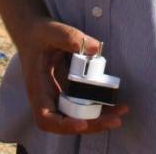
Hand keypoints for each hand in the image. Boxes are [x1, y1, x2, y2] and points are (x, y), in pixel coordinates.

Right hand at [14, 18, 128, 135]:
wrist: (33, 33)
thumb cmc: (39, 34)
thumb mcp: (51, 31)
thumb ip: (70, 38)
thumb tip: (95, 49)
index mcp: (38, 88)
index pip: (45, 116)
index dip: (63, 125)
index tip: (82, 123)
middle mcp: (48, 98)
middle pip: (67, 122)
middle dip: (92, 124)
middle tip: (115, 120)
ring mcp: (59, 97)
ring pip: (78, 117)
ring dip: (100, 119)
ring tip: (121, 111)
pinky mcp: (70, 92)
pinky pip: (84, 106)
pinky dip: (99, 107)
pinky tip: (117, 104)